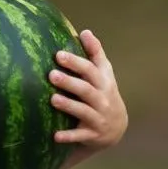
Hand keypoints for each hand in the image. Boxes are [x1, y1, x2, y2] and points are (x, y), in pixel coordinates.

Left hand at [49, 29, 127, 151]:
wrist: (116, 128)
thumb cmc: (103, 94)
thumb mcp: (104, 75)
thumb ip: (95, 54)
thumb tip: (85, 31)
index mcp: (104, 82)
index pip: (91, 70)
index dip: (75, 62)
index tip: (58, 55)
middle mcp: (103, 99)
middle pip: (86, 89)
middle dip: (69, 82)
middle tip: (51, 75)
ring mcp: (98, 118)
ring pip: (83, 111)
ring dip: (68, 105)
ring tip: (52, 99)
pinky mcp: (92, 135)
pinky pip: (80, 136)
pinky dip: (69, 137)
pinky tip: (55, 136)